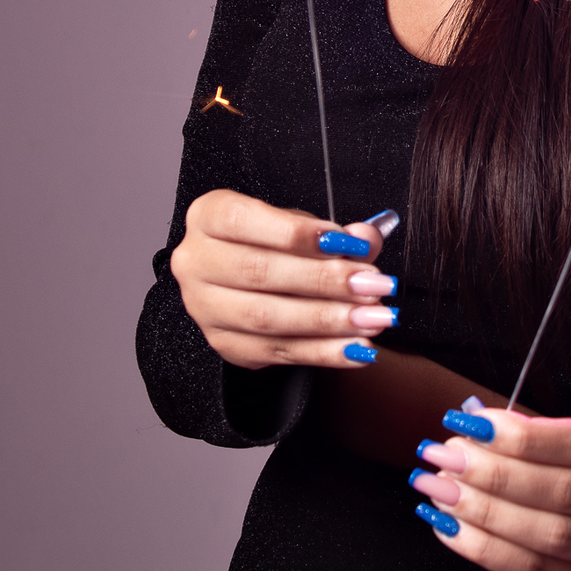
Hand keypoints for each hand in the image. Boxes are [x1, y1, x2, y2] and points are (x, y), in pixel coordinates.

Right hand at [171, 188, 395, 370]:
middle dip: (324, 280)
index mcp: (208, 217)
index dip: (297, 233)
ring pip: (267, 317)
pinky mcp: (226, 345)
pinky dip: (324, 352)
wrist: (251, 279)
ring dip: (329, 320)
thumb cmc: (277, 243)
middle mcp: (195, 262)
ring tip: (374, 318)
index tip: (348, 243)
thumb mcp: (303, 225)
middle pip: (259, 272)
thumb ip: (337, 233)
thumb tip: (367, 237)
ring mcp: (205, 309)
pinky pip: (278, 352)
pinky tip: (359, 348)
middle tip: (374, 285)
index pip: (243, 222)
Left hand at [412, 410, 570, 570]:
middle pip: (567, 491)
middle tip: (444, 455)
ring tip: (439, 490)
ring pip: (552, 535)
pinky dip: (485, 548)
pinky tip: (450, 528)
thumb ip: (535, 435)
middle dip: (496, 473)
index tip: (471, 424)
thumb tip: (470, 422)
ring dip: (484, 511)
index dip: (525, 436)